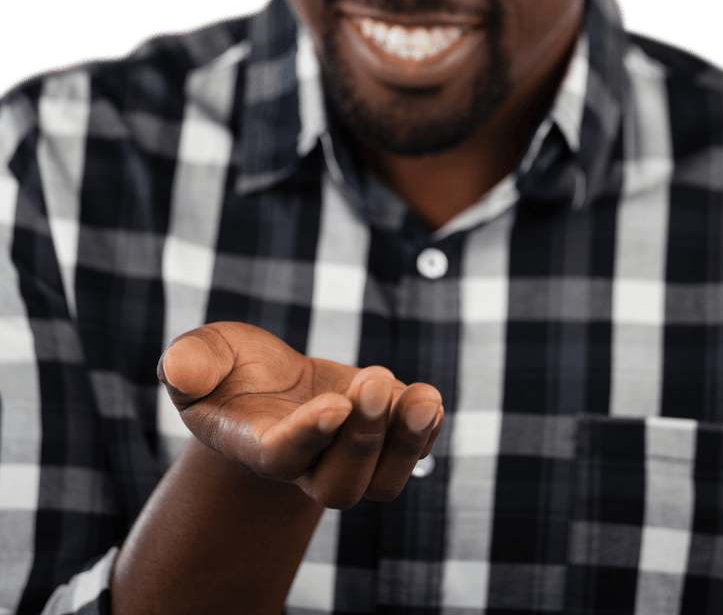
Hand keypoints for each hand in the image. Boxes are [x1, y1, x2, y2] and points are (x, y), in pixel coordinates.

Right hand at [158, 322, 442, 509]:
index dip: (311, 436)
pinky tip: (424, 397)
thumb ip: (189, 362)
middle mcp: (305, 463)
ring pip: (382, 482)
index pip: (283, 457)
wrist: (266, 384)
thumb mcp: (205, 353)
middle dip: (362, 438)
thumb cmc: (229, 368)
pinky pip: (412, 454)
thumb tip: (180, 369)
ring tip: (420, 396)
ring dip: (406, 443)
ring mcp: (346, 456)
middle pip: (339, 485)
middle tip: (371, 379)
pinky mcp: (380, 438)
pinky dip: (425, 431)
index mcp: (255, 445)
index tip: (337, 403)